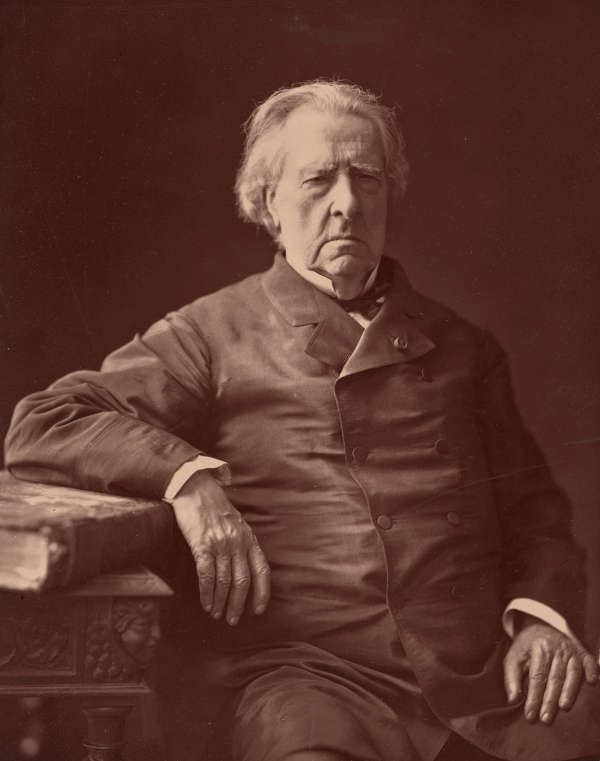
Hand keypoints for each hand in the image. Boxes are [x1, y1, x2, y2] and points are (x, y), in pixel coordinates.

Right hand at [170, 470, 270, 624]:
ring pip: (224, 582)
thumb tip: (244, 568)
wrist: (195, 488)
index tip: (258, 610)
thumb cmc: (214, 507)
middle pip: (242, 581)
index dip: (262, 593)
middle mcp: (238, 543)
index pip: (262, 570)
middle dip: (238, 604)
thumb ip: (242, 543)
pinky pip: (207, 575)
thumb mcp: (237, 523)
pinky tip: (206, 603)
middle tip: (232, 620)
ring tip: (216, 614)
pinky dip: (207, 593)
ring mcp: (220, 544)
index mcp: (249, 538)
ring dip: (220, 602)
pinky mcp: (202, 544)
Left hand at [504, 617, 597, 724]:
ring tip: (564, 707)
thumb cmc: (526, 648)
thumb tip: (513, 700)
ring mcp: (570, 650)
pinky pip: (588, 661)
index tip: (530, 716)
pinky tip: (591, 683)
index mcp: (538, 649)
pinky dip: (592, 671)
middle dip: (550, 700)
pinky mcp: (581, 652)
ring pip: (572, 673)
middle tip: (546, 719)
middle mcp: (555, 648)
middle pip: (554, 677)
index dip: (533, 697)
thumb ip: (512, 679)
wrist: (540, 626)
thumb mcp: (513, 658)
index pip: (536, 677)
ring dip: (569, 691)